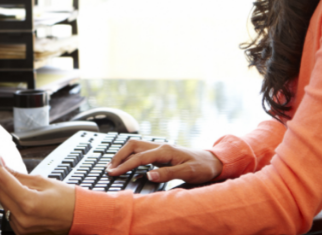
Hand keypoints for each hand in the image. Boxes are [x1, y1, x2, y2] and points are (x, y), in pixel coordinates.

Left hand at [0, 148, 74, 234]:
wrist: (79, 218)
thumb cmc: (68, 201)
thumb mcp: (44, 182)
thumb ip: (20, 176)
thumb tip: (3, 167)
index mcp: (29, 204)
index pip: (2, 180)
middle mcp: (22, 218)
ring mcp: (20, 226)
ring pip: (1, 200)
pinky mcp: (20, 229)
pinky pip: (8, 209)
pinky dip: (5, 196)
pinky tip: (6, 186)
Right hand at [106, 140, 222, 183]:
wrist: (213, 161)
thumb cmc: (202, 167)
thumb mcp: (188, 172)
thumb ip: (168, 174)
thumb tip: (148, 174)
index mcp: (165, 151)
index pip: (139, 157)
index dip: (124, 165)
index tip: (113, 173)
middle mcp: (161, 146)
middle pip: (133, 146)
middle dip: (118, 156)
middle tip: (108, 169)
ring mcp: (160, 148)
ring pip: (136, 146)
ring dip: (123, 154)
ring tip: (113, 166)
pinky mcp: (161, 152)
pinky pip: (141, 150)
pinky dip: (130, 155)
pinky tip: (127, 164)